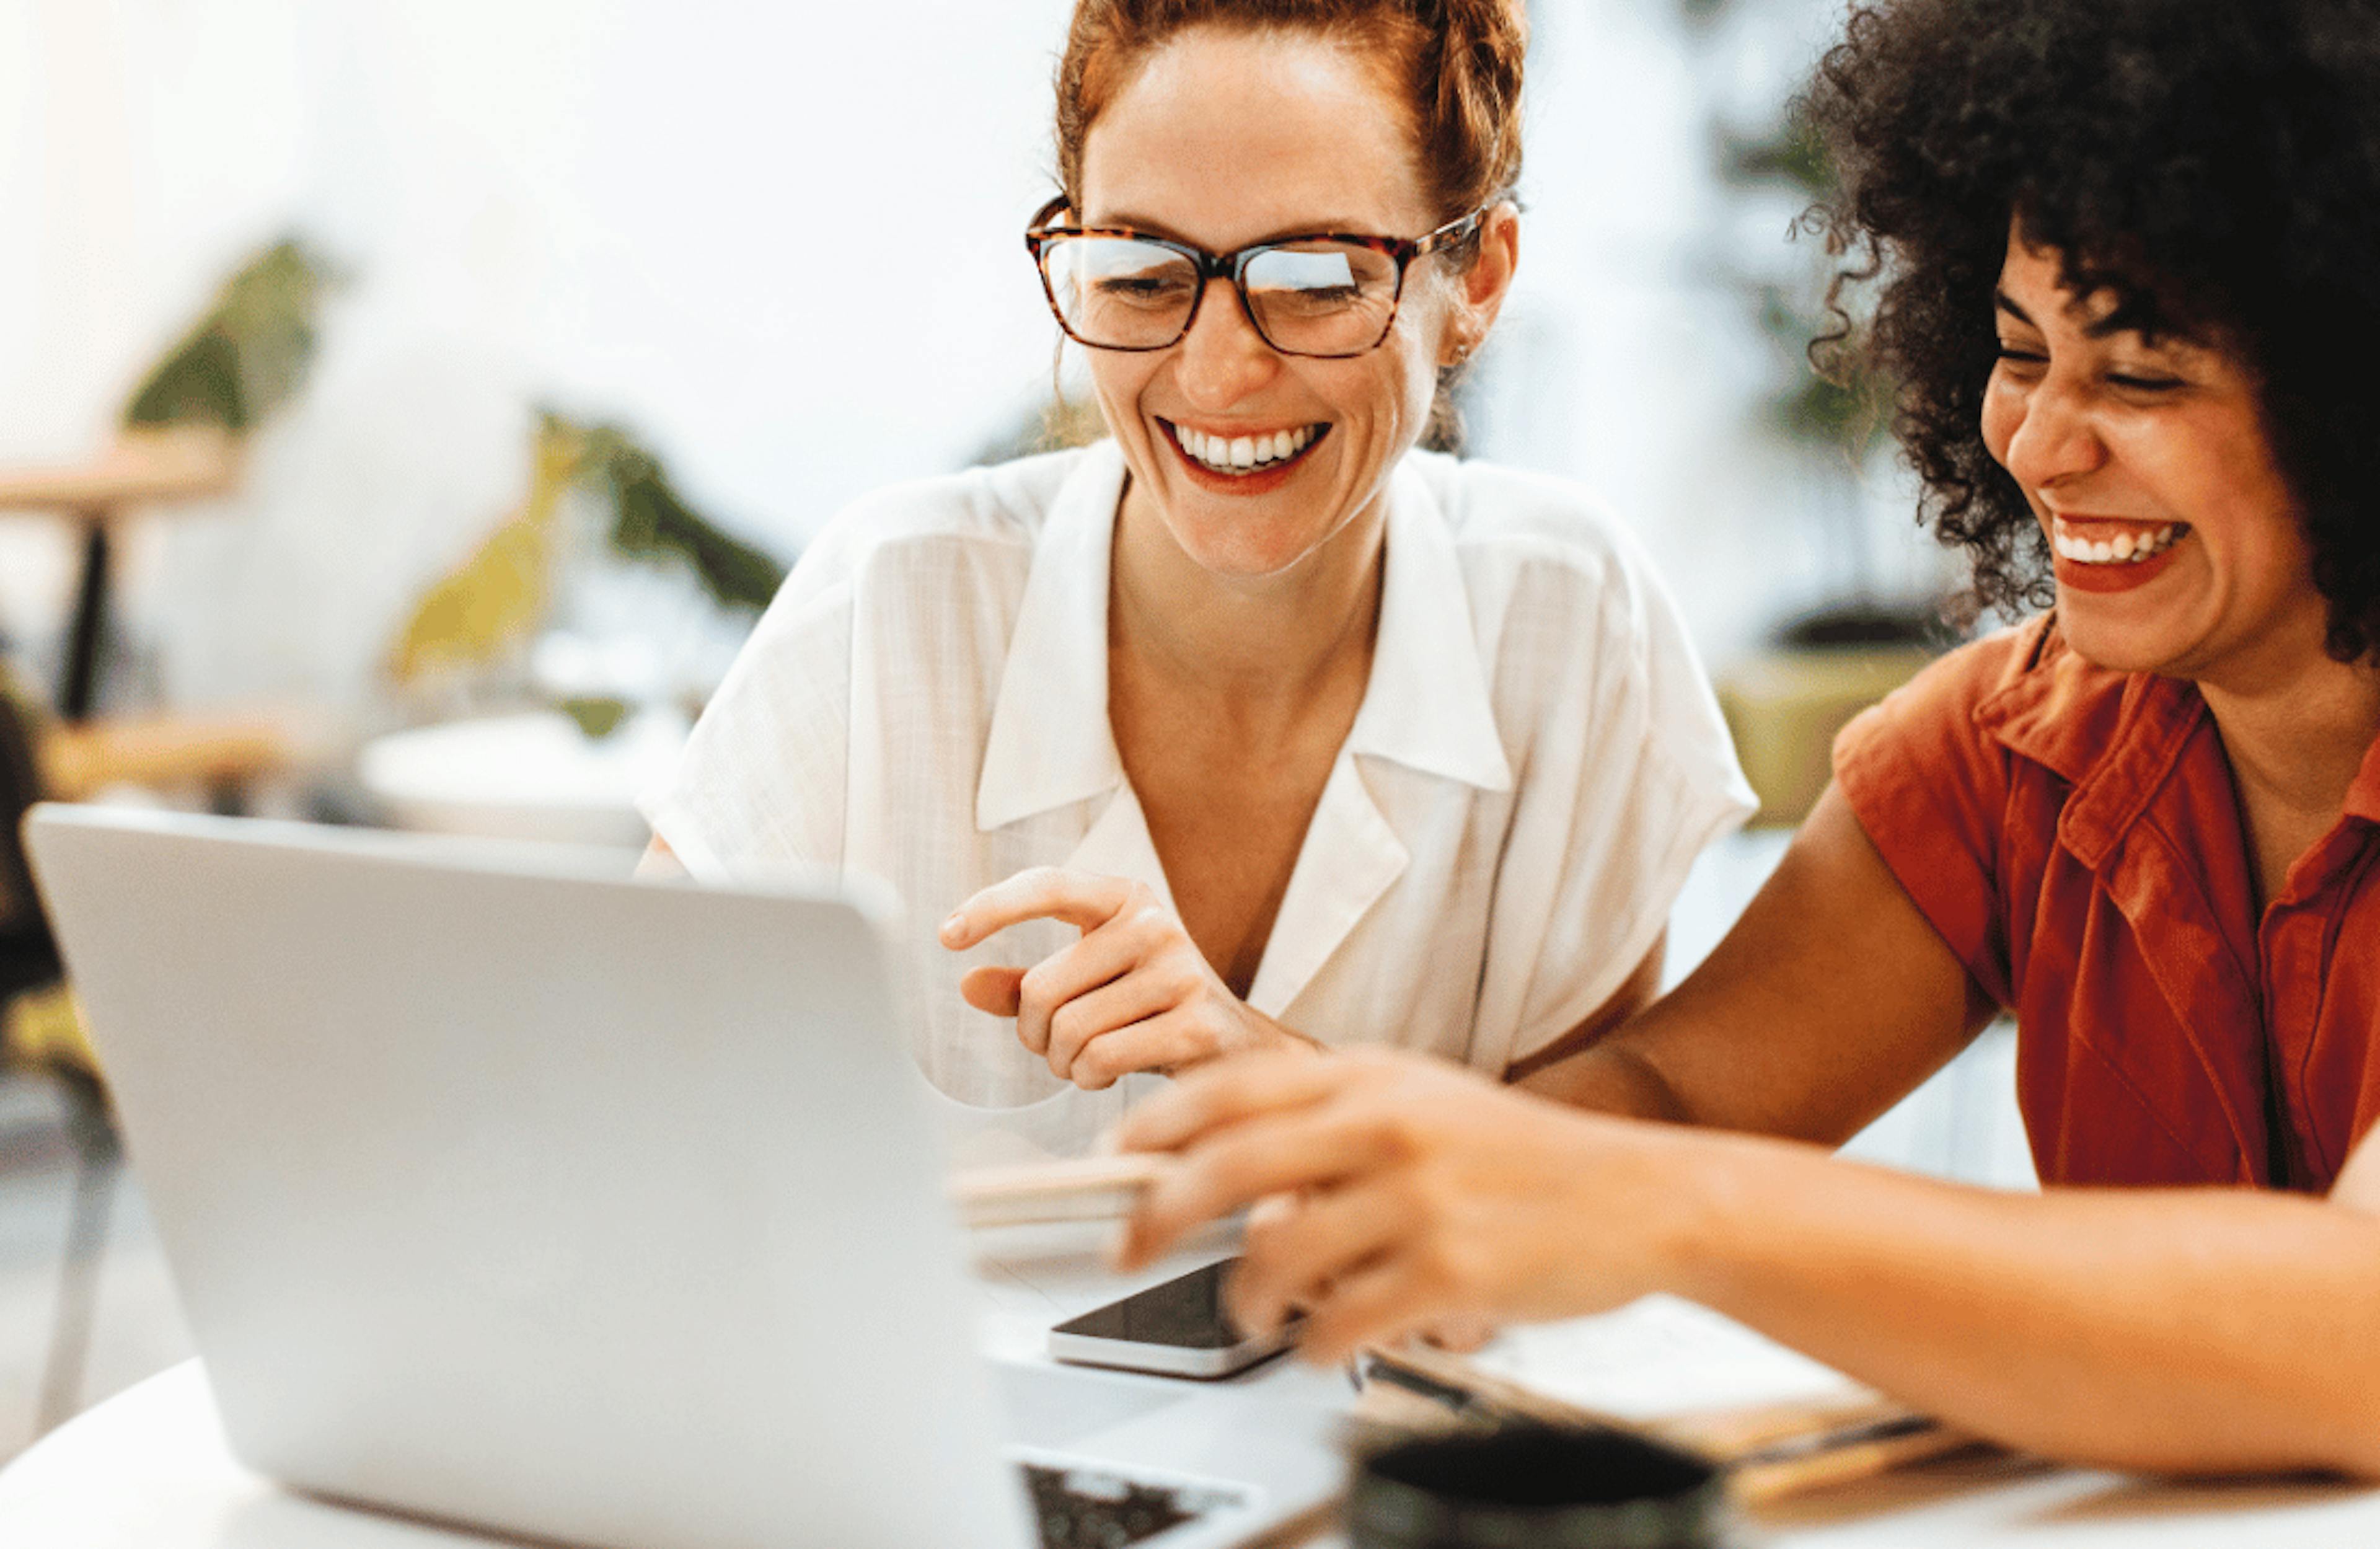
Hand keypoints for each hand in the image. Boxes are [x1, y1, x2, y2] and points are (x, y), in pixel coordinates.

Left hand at [939, 868, 1315, 1090]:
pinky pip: (1101, 1059)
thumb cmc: (1150, 1010)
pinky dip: (1089, 1078)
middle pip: (1043, 988)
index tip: (947, 935)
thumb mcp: (1087, 985)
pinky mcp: (1194, 1024)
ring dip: (1063, 1062)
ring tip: (1087, 1060)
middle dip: (1033, 1033)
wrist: (1239, 1049)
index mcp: (1124, 898)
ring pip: (1069, 1030)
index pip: (1048, 885)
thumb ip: (1026, 983)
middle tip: (1053, 1046)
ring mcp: (1180, 972)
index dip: (992, 907)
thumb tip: (968, 983)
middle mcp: (1154, 924)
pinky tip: (1110, 1074)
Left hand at [1114, 1049, 1713, 1361]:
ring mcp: (1417, 1200)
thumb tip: (1217, 1165)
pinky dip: (1313, 1344)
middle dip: (1153, 1216)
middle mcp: (1385, 1127)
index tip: (1115, 1158)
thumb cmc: (1519, 1156)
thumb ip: (1326, 1120)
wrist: (1642, 1197)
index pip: (1229, 1087)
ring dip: (1243, 1298)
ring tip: (1253, 1312)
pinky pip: (1339, 1324)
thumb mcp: (1421, 1100)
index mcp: (1370, 1077)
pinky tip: (1323, 1342)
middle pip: (1225, 1168)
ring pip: (1274, 1258)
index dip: (1154, 1125)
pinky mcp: (1449, 1274)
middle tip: (1125, 1250)